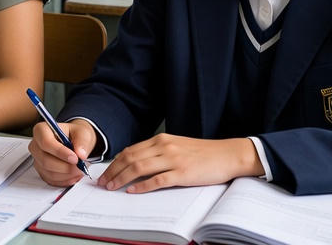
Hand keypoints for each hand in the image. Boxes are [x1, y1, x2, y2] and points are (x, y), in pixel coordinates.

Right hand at [29, 119, 96, 186]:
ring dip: (67, 175)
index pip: (45, 142)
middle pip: (45, 161)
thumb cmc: (75, 134)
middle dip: (66, 167)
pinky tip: (74, 174)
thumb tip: (80, 154)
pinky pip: (52, 180)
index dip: (60, 152)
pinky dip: (65, 180)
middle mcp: (36, 145)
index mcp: (42, 130)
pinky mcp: (42, 171)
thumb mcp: (82, 132)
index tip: (75, 158)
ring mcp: (37, 160)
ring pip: (49, 173)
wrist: (74, 141)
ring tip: (80, 169)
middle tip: (80, 166)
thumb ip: (82, 142)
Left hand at [100, 133, 261, 192]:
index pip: (131, 150)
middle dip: (113, 171)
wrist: (228, 154)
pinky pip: (157, 180)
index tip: (106, 172)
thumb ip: (159, 151)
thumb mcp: (177, 146)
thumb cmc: (204, 153)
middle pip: (130, 158)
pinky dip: (142, 186)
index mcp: (162, 139)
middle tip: (103, 182)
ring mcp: (173, 159)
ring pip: (139, 167)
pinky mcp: (183, 173)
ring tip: (112, 187)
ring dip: (122, 178)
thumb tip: (137, 162)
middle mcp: (165, 146)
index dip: (115, 162)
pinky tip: (133, 191)